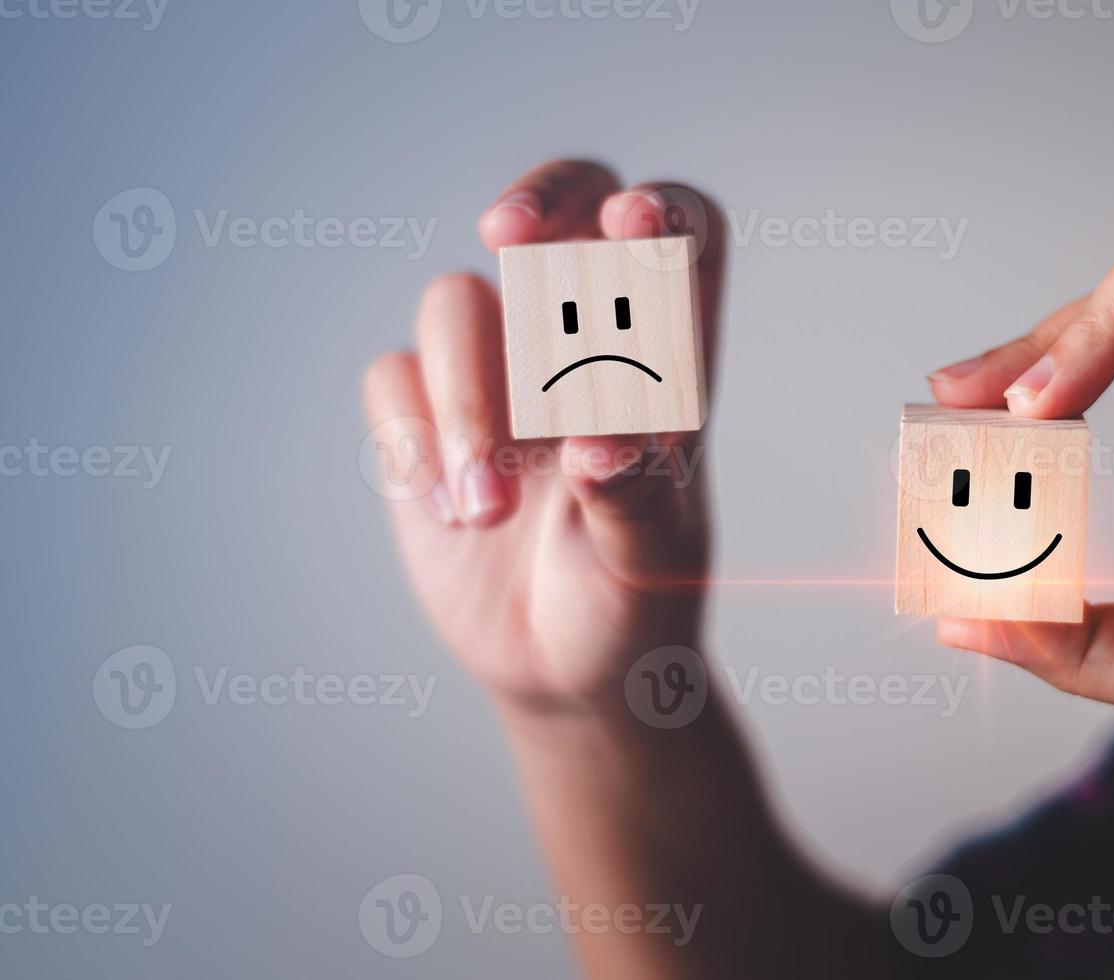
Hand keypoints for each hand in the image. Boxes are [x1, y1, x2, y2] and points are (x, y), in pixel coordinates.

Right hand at [362, 161, 723, 709]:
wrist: (567, 673)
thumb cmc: (635, 605)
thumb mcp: (651, 564)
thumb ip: (635, 501)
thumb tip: (600, 446)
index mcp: (668, 362)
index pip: (684, 239)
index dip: (660, 211)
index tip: (629, 225)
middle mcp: (582, 344)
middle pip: (565, 209)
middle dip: (538, 201)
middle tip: (509, 234)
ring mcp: (497, 371)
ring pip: (458, 303)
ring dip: (465, 399)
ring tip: (488, 508)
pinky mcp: (425, 417)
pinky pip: (393, 376)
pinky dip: (411, 436)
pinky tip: (451, 511)